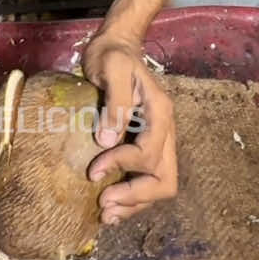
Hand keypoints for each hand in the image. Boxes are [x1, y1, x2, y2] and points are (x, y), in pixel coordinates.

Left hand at [82, 31, 176, 224]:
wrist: (117, 45)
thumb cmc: (111, 55)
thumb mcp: (111, 68)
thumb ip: (114, 103)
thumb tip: (106, 142)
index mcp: (160, 112)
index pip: (147, 153)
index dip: (121, 166)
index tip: (93, 171)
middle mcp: (165, 129)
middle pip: (165, 179)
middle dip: (136, 197)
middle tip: (105, 206)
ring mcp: (159, 139)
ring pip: (160, 184)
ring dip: (135, 203)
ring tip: (107, 214)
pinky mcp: (147, 143)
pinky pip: (148, 177)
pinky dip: (133, 195)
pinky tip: (114, 203)